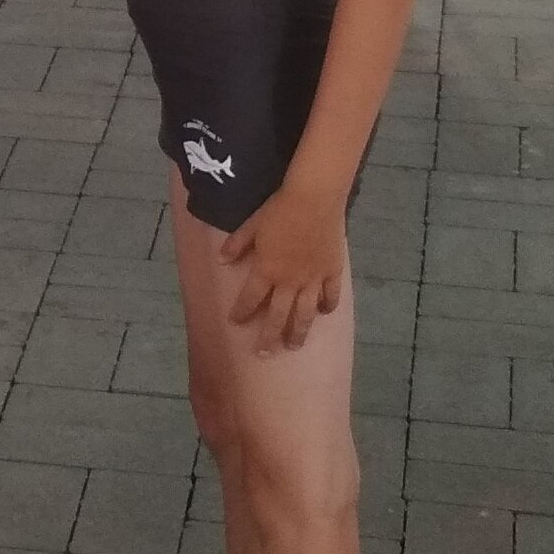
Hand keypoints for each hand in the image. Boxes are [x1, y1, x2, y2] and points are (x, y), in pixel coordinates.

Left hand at [220, 185, 348, 353]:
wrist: (314, 198)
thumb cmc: (279, 209)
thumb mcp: (251, 225)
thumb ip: (237, 245)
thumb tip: (221, 260)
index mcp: (266, 271)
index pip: (250, 299)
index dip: (241, 312)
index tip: (235, 323)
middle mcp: (289, 282)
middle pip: (278, 316)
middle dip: (269, 337)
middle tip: (264, 354)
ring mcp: (313, 279)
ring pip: (305, 313)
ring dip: (298, 332)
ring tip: (294, 346)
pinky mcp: (332, 271)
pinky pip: (330, 295)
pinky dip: (328, 306)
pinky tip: (324, 314)